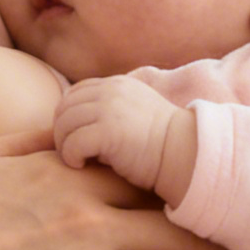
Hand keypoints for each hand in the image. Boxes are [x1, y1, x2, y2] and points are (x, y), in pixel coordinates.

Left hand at [53, 76, 185, 190]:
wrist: (187, 155)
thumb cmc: (161, 145)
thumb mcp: (135, 113)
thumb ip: (110, 110)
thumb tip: (74, 124)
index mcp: (118, 84)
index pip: (76, 93)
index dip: (68, 115)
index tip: (75, 136)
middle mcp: (112, 91)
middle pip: (65, 107)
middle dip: (62, 131)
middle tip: (71, 152)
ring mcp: (109, 109)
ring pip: (64, 124)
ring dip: (64, 145)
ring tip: (77, 160)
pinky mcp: (108, 131)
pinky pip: (72, 143)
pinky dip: (70, 157)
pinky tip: (81, 165)